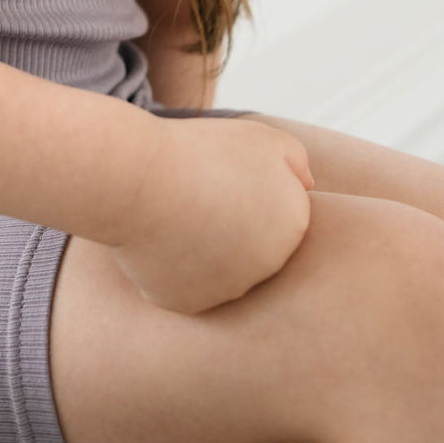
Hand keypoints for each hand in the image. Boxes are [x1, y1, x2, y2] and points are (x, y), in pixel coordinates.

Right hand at [108, 114, 314, 314]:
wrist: (136, 179)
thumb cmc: (199, 150)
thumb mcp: (262, 137)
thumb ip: (296, 161)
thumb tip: (307, 187)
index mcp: (294, 224)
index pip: (282, 215)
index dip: (250, 191)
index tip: (223, 175)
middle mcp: (270, 267)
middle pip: (255, 247)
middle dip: (233, 224)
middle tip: (200, 193)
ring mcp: (230, 291)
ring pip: (223, 270)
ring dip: (207, 248)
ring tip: (178, 210)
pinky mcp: (192, 305)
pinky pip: (189, 286)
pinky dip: (176, 266)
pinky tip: (160, 236)